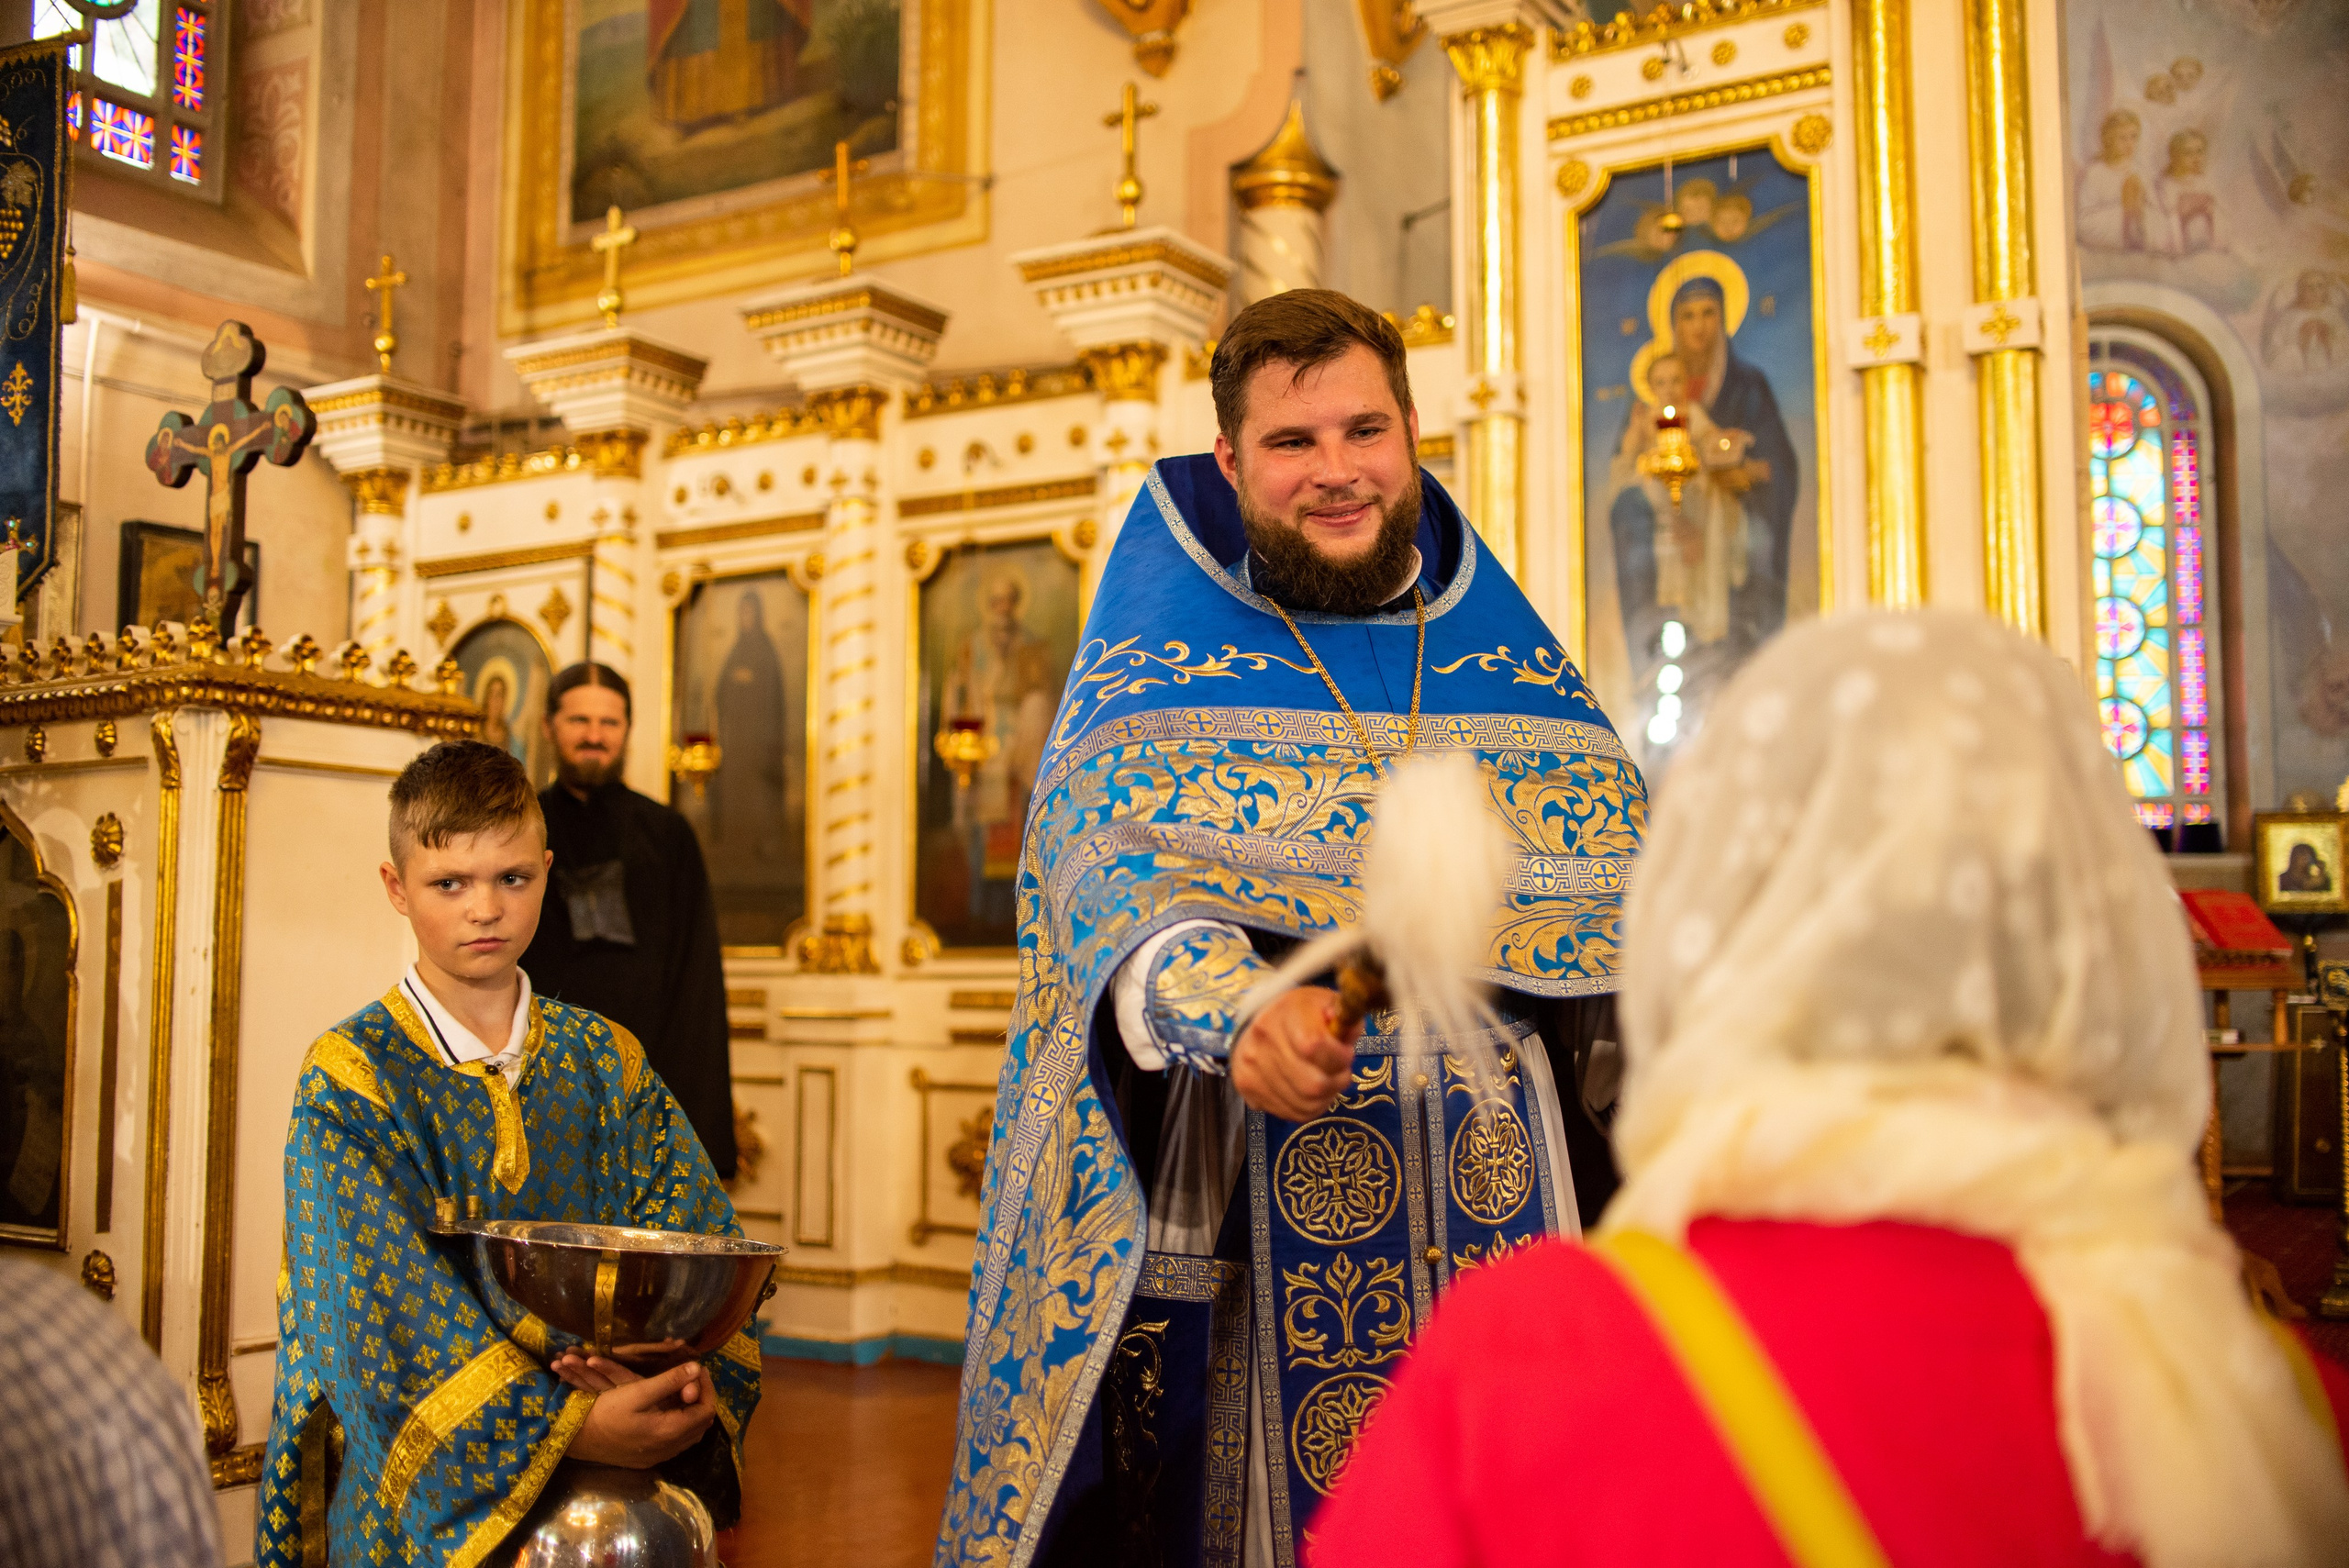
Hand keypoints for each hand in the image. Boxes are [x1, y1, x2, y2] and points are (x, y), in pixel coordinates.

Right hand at [555, 1355, 714, 1468]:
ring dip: (691, 1412)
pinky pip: (676, 1442)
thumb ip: (669, 1381)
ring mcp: (658, 1457)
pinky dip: (680, 1424)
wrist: (576, 1439)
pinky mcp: (647, 1460)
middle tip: (691, 1378)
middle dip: (701, 1398)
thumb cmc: (604, 1412)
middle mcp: (668, 1449)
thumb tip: (696, 1368)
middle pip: (701, 1424)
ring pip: (690, 1435)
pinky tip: (668, 1409)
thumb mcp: (636, 1391)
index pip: (705, 1410)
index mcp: (669, 1431)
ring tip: (682, 1389)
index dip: (706, 1387)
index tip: (697, 1369)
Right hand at [1232, 987, 1359, 1121]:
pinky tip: (1311, 1092)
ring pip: (1304, 1104)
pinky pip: (1290, 1114)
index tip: (1346, 1053)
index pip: (1315, 1047)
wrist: (1261, 1021)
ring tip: (1326, 1081)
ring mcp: (1251, 1069)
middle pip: (1311, 1084)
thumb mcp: (1327, 1003)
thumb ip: (1344, 1017)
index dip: (1339, 1057)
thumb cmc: (1301, 1013)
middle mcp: (1261, 1042)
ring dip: (1325, 1097)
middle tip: (1340, 1072)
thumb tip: (1348, 1032)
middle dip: (1336, 1082)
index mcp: (1284, 1014)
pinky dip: (1309, 1108)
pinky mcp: (1247, 1088)